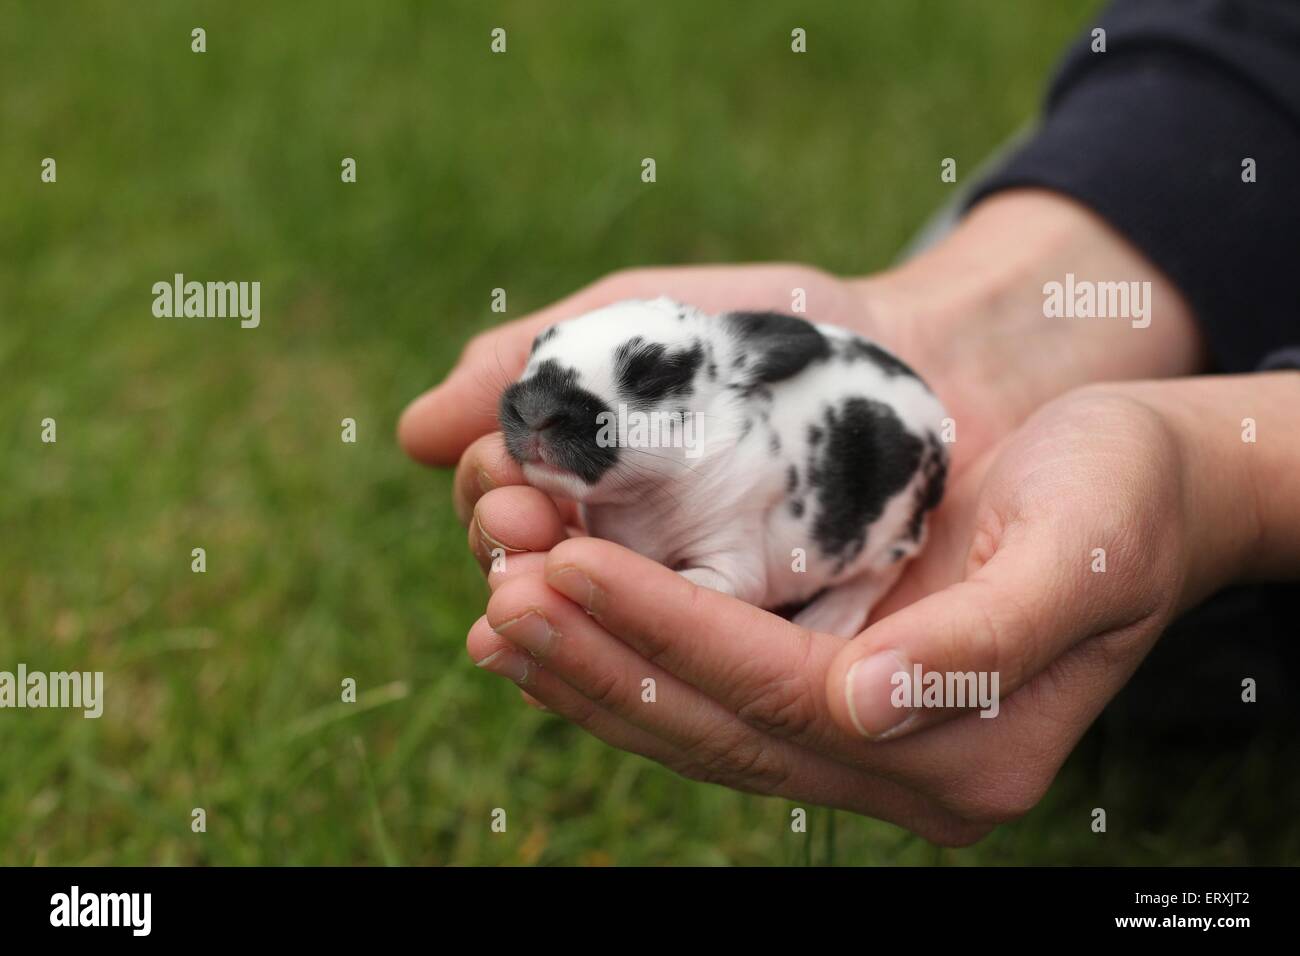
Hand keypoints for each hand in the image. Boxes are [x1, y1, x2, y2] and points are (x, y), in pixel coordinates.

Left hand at [466, 377, 1294, 842]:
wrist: (1143, 485)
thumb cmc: (1122, 500)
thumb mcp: (1080, 552)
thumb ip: (986, 639)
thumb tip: (863, 706)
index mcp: (962, 743)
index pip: (780, 697)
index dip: (670, 633)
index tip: (567, 564)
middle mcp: (899, 760)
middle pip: (718, 724)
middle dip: (602, 659)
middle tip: (500, 592)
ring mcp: (859, 738)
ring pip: (698, 721)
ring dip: (593, 668)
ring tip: (499, 612)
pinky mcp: (829, 694)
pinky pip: (709, 693)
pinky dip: (628, 657)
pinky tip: (558, 624)